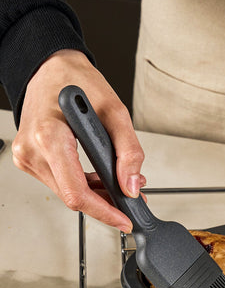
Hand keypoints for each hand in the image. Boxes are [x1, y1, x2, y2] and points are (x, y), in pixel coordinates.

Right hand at [11, 49, 144, 231]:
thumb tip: (130, 185)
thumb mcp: (115, 111)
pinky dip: (86, 185)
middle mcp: (32, 150)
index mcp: (49, 137)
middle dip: (107, 202)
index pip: (76, 192)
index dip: (104, 211)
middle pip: (74, 197)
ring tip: (122, 181)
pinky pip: (62, 183)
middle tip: (133, 195)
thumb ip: (128, 151)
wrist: (50, 68)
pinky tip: (103, 177)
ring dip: (98, 193)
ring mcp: (28, 157)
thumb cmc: (77, 81)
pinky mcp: (31, 159)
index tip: (124, 219)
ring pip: (69, 193)